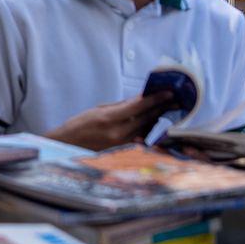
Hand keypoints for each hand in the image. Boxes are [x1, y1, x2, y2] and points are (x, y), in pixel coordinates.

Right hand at [48, 92, 174, 150]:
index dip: (155, 99)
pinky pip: (141, 137)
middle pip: (146, 118)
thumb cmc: (79, 125)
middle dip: (162, 107)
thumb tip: (139, 100)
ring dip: (158, 118)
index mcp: (109, 119)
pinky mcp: (123, 151)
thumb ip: (120, 106)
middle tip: (176, 99)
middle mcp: (118, 133)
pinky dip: (149, 129)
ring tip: (170, 109)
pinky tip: (157, 123)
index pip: (138, 107)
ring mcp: (122, 144)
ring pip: (146, 128)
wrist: (68, 146)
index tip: (168, 92)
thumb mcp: (98, 110)